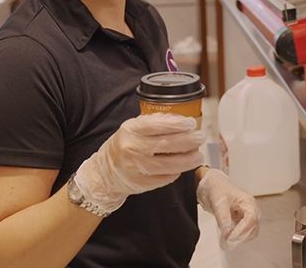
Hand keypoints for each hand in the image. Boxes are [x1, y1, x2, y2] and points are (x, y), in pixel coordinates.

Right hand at [74, 113, 204, 214]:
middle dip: (187, 141)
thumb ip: (155, 123)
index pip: (156, 125)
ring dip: (186, 161)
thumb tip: (183, 121)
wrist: (105, 172)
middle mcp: (131, 148)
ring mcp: (134, 167)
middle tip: (200, 138)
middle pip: (165, 145)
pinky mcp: (139, 183)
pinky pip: (163, 179)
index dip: (176, 124)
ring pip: (167, 165)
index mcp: (131, 130)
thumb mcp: (134, 128)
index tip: (191, 123)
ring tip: (197, 156)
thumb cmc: (125, 145)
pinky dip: (175, 173)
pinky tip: (182, 168)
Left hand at [197, 169, 260, 249]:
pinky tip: (227, 237)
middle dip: (240, 237)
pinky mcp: (244, 222)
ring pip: (250, 234)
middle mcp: (252, 210)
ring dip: (238, 239)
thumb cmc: (219, 190)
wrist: (215, 188)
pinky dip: (236, 238)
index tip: (230, 237)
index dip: (242, 230)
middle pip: (253, 229)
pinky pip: (244, 234)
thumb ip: (223, 218)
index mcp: (249, 202)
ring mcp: (249, 217)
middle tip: (225, 242)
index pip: (251, 219)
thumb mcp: (219, 202)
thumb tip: (227, 233)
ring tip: (224, 240)